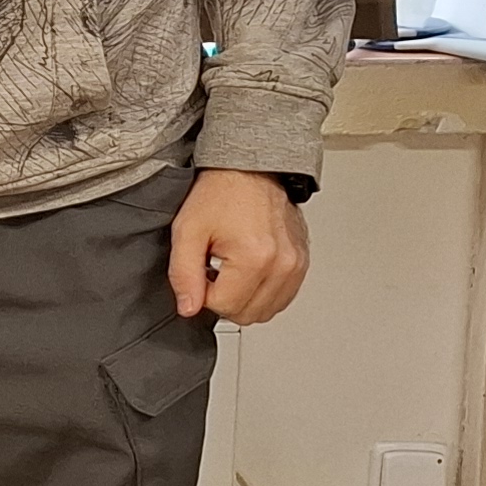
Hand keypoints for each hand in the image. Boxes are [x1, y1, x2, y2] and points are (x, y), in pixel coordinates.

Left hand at [171, 169, 310, 325]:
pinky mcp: (302, 264)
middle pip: (247, 314)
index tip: (201, 270)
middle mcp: (283, 264)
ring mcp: (296, 265)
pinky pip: (281, 298)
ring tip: (232, 268)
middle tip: (214, 269)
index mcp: (255, 257)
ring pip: (265, 311)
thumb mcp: (187, 230)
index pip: (224, 307)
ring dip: (244, 298)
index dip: (203, 293)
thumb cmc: (221, 193)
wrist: (250, 171)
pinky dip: (262, 293)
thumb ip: (183, 274)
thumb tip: (188, 308)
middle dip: (224, 298)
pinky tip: (248, 271)